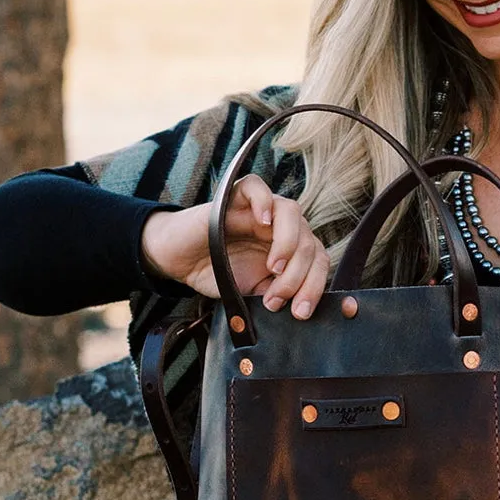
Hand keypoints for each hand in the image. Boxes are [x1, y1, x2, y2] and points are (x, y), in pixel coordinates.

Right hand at [140, 174, 329, 318]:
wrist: (180, 263)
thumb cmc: (217, 275)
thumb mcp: (254, 295)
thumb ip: (279, 297)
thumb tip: (301, 309)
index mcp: (291, 249)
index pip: (319, 261)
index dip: (314, 287)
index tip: (299, 312)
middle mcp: (281, 227)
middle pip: (310, 242)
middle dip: (298, 277)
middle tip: (275, 299)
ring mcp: (261, 210)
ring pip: (292, 213)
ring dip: (289, 245)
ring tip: (273, 268)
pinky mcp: (235, 197)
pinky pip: (257, 186)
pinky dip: (264, 201)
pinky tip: (263, 222)